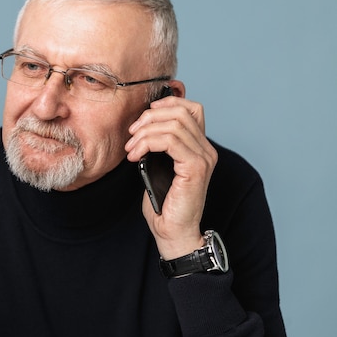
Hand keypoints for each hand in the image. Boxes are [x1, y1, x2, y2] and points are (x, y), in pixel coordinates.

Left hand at [125, 95, 217, 259]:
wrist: (173, 232)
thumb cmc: (165, 204)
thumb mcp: (158, 167)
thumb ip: (159, 146)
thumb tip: (141, 127)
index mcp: (199, 147)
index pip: (191, 108)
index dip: (166, 104)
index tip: (143, 119)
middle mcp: (206, 149)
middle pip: (180, 112)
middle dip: (149, 118)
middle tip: (131, 134)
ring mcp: (203, 158)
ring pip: (173, 125)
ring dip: (145, 133)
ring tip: (131, 149)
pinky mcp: (195, 168)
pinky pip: (171, 141)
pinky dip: (148, 143)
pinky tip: (136, 155)